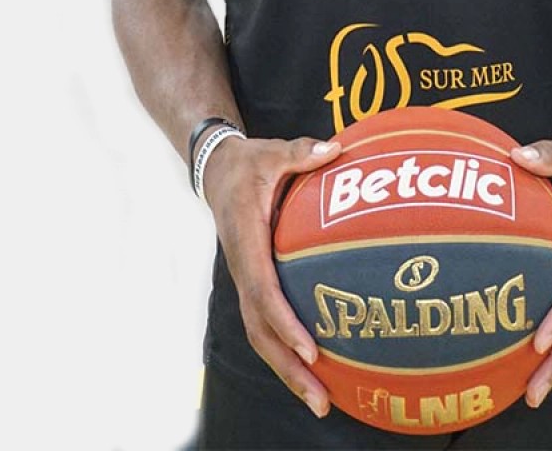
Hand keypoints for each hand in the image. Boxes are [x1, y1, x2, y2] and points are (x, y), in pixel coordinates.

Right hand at [202, 133, 341, 416]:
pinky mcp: (252, 284)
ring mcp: (245, 279)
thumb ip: (301, 152)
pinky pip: (265, 325)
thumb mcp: (272, 152)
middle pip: (260, 328)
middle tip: (321, 399)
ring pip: (260, 335)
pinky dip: (285, 353)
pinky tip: (314, 372)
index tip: (310, 349)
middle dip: (288, 366)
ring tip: (321, 402)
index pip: (263, 289)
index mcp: (246, 238)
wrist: (217, 171)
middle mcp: (242, 267)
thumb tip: (334, 149)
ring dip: (286, 370)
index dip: (284, 322)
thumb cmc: (250, 163)